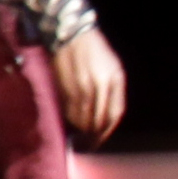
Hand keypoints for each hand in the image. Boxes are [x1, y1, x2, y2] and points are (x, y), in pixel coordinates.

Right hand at [54, 28, 125, 144]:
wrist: (69, 34)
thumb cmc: (93, 51)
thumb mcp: (112, 68)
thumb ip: (112, 91)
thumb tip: (102, 117)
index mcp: (114, 81)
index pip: (114, 115)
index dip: (107, 131)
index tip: (100, 140)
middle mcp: (99, 86)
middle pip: (98, 120)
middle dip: (93, 135)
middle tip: (88, 144)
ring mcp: (80, 87)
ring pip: (82, 118)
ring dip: (80, 130)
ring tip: (77, 137)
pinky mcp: (63, 87)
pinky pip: (68, 111)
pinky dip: (68, 120)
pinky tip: (67, 123)